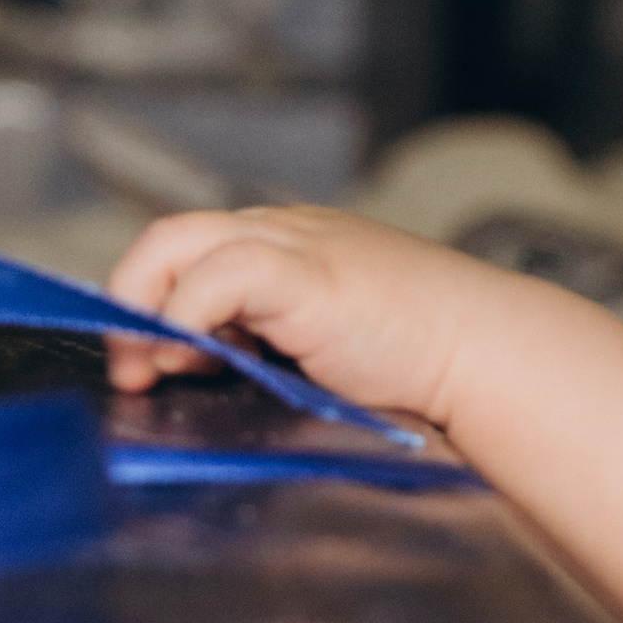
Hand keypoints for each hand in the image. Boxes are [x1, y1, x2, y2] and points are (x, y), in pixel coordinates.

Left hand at [101, 203, 486, 429]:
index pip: (195, 253)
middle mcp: (286, 234)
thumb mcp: (328, 352)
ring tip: (147, 369)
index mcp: (294, 249)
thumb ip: (271, 353)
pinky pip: (216, 273)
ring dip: (145, 308)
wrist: (490, 356)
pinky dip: (187, 316)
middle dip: (133, 302)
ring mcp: (294, 244)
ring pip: (178, 242)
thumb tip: (206, 387)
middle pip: (171, 238)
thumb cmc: (426, 368)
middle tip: (132, 370)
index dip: (158, 304)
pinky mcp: (304, 271)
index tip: (150, 364)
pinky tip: (192, 360)